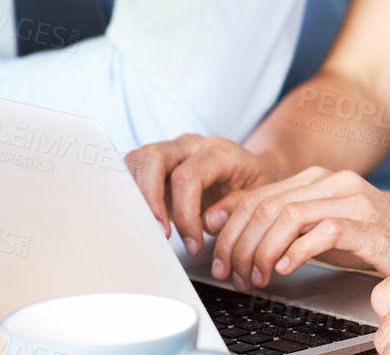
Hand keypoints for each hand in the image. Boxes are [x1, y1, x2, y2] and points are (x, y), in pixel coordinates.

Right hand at [124, 134, 276, 254]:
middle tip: (160, 234)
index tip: (193, 243)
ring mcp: (172, 150)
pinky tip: (142, 218)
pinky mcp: (157, 163)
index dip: (184, 214)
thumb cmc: (254, 186)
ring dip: (136, 196)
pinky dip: (131, 194)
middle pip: (154, 157)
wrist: (253, 172)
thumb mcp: (258, 199)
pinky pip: (133, 169)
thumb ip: (235, 209)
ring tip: (149, 228)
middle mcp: (191, 145)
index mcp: (219, 152)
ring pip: (138, 159)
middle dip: (150, 199)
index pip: (188, 176)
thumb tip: (208, 222)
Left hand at [207, 167, 389, 288]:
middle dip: (238, 243)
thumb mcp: (324, 228)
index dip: (229, 225)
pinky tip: (284, 270)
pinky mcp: (367, 224)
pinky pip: (320, 232)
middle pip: (266, 206)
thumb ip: (289, 224)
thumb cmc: (377, 238)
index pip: (258, 195)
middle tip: (230, 273)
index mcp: (319, 179)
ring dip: (262, 251)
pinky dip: (294, 253)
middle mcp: (333, 182)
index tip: (216, 252)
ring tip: (256, 277)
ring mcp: (351, 200)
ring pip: (287, 217)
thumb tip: (238, 233)